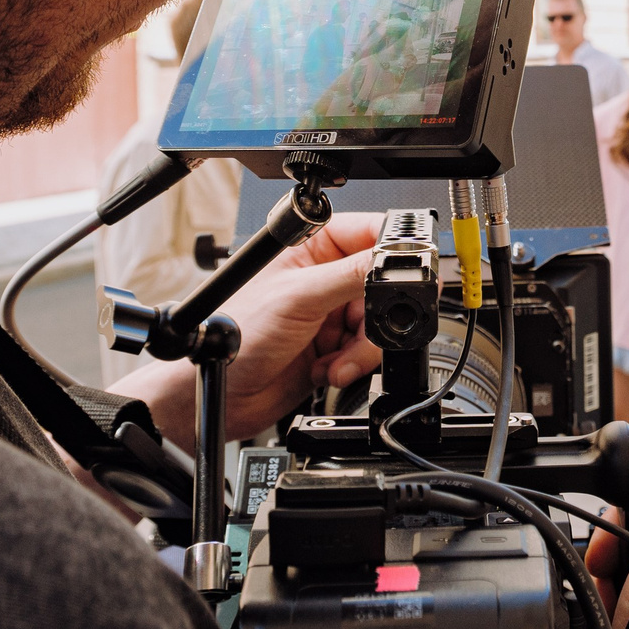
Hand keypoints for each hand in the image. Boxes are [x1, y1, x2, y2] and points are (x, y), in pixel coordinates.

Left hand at [108, 212, 383, 447]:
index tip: (407, 274)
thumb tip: (398, 260)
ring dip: (362, 349)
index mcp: (311, 248)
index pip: (370, 233)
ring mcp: (330, 314)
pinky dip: (353, 365)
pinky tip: (327, 370)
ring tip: (334, 361)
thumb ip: (352, 276)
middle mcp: (323, 277)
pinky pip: (368, 352)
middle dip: (375, 317)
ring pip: (379, 323)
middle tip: (359, 332)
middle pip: (383, 285)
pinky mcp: (334, 348)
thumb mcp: (299, 298)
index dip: (393, 253)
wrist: (221, 396)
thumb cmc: (235, 337)